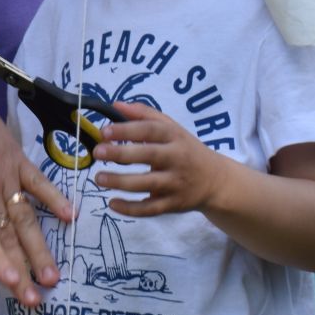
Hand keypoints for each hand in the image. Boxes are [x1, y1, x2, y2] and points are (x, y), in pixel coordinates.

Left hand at [0, 74, 70, 307]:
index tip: (11, 284)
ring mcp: (4, 172)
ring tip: (53, 276)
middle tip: (36, 300)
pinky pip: (38, 182)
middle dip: (22, 268)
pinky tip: (71, 218)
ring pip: (26, 216)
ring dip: (40, 246)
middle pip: (6, 234)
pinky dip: (54, 198)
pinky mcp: (17, 158)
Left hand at [93, 101, 230, 218]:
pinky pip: (151, 209)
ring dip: (120, 182)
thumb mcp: (171, 128)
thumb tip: (116, 104)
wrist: (216, 181)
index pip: (150, 130)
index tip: (104, 131)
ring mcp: (176, 183)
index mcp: (175, 137)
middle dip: (121, 154)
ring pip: (147, 184)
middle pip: (149, 156)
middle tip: (97, 152)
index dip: (127, 130)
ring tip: (98, 178)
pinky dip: (131, 209)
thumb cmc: (186, 150)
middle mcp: (177, 159)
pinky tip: (112, 203)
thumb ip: (144, 115)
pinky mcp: (173, 204)